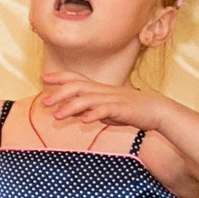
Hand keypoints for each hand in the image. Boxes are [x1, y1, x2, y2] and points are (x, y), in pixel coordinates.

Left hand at [37, 72, 165, 134]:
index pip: (76, 78)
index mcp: (97, 89)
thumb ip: (85, 108)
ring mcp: (112, 99)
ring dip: (71, 106)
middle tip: (45, 102)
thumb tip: (66, 110)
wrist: (155, 109)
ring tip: (57, 115)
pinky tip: (84, 121)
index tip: (43, 77)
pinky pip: (106, 110)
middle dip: (60, 93)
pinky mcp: (122, 109)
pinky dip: (94, 114)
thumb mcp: (102, 108)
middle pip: (78, 86)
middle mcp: (102, 91)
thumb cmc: (127, 108)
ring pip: (88, 99)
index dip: (60, 77)